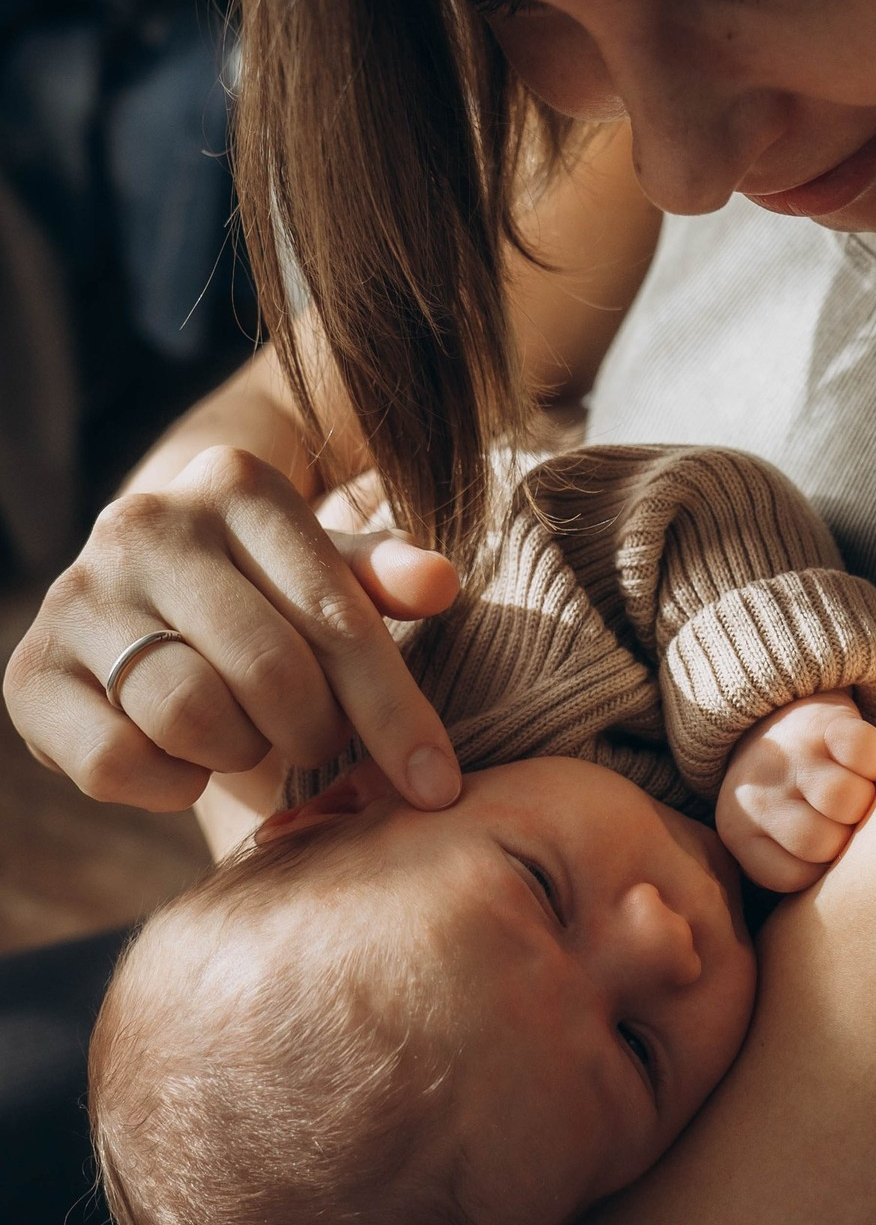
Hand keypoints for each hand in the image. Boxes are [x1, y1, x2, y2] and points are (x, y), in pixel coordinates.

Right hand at [3, 447, 460, 812]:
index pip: (338, 620)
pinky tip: (188, 759)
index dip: (397, 714)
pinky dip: (166, 784)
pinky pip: (113, 762)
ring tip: (251, 732)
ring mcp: (78, 592)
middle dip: (316, 731)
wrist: (157, 601)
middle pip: (270, 673)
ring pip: (191, 715)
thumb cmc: (271, 593)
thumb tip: (439, 583)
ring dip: (242, 752)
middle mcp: (148, 523)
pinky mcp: (30, 669)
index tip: (438, 786)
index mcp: (240, 485)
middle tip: (319, 734)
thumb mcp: (334, 572)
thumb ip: (386, 578)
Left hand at [716, 690, 875, 892]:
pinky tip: (861, 764)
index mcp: (739, 832)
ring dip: (867, 801)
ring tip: (856, 793)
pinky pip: (865, 752)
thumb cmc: (789, 802)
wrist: (776, 724)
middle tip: (844, 820)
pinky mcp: (822, 722)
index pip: (795, 876)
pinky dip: (875, 762)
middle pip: (821, 841)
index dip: (821, 867)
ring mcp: (789, 755)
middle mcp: (757, 792)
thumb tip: (856, 882)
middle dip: (847, 837)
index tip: (821, 845)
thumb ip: (802, 869)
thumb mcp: (777, 844)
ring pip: (847, 799)